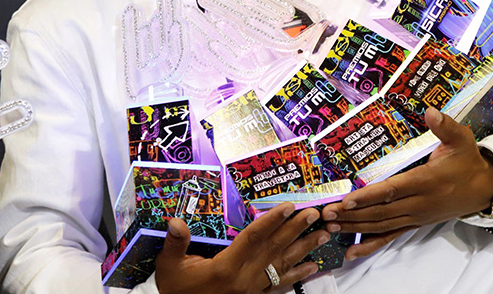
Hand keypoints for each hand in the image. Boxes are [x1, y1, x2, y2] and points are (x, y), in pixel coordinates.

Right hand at [156, 202, 329, 293]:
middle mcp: (244, 279)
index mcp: (226, 267)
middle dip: (296, 229)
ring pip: (282, 266)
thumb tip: (175, 222)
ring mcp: (252, 290)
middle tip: (314, 213)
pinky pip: (280, 285)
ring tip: (323, 235)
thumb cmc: (176, 289)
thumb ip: (175, 243)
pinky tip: (313, 266)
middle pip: (274, 249)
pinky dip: (298, 275)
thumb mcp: (169, 266)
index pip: (254, 238)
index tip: (288, 206)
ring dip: (305, 249)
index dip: (272, 221)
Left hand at [320, 107, 492, 260]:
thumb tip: (431, 112)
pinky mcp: (415, 223)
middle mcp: (419, 203)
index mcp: (426, 181)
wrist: (484, 188)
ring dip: (355, 227)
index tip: (347, 199)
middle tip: (326, 214)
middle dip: (352, 214)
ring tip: (330, 227)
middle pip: (381, 212)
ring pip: (382, 225)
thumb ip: (445, 126)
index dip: (369, 196)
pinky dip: (371, 245)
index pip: (393, 190)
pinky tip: (352, 252)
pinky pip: (391, 236)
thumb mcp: (461, 139)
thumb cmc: (467, 160)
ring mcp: (416, 216)